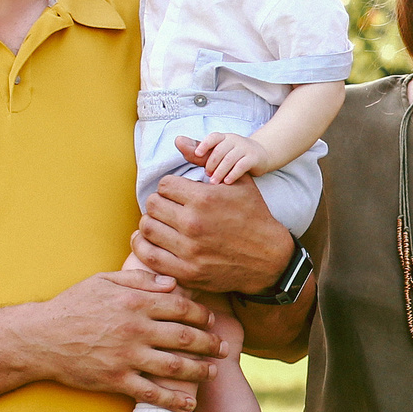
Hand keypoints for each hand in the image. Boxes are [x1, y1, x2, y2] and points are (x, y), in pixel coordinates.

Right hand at [27, 268, 219, 411]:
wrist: (40, 337)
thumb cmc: (72, 305)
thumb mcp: (103, 281)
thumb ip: (139, 280)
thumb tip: (172, 283)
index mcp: (134, 301)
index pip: (180, 307)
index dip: (201, 314)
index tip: (210, 320)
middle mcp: (135, 329)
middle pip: (184, 337)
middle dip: (209, 343)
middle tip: (223, 347)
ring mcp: (127, 356)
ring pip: (174, 365)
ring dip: (199, 371)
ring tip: (212, 372)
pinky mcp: (116, 379)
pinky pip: (151, 392)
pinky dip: (173, 400)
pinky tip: (189, 403)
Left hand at [135, 171, 295, 294]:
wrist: (268, 257)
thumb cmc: (253, 216)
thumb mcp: (237, 182)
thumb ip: (203, 160)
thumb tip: (178, 140)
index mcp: (204, 199)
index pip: (164, 185)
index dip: (170, 188)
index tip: (177, 195)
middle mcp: (193, 223)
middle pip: (152, 204)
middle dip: (160, 203)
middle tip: (168, 209)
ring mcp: (189, 250)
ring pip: (148, 228)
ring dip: (152, 223)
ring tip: (161, 224)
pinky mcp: (186, 271)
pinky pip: (149, 256)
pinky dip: (144, 246)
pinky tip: (151, 241)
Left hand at [184, 130, 273, 185]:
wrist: (261, 155)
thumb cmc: (233, 155)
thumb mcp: (216, 152)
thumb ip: (198, 149)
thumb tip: (177, 140)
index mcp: (223, 138)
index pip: (213, 137)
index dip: (205, 144)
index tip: (197, 154)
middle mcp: (234, 140)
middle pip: (220, 150)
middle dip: (212, 163)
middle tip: (207, 175)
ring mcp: (245, 148)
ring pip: (230, 158)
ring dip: (220, 171)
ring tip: (214, 182)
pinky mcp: (254, 158)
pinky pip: (242, 165)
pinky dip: (233, 174)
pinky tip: (227, 182)